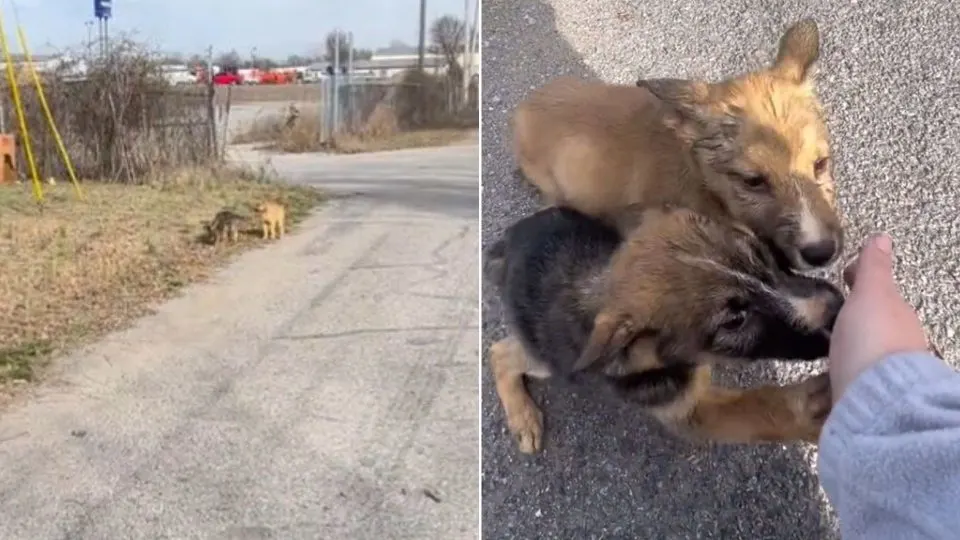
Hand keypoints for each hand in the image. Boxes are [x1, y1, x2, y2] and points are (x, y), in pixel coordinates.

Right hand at [827, 234, 930, 401]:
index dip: (860, 281)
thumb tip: (882, 237)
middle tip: (830, 312)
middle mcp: (899, 342)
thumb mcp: (870, 294)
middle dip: (858, 317)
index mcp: (899, 314)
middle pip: (876, 323)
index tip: (842, 276)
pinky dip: (846, 371)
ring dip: (853, 346)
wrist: (876, 400)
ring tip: (826, 345)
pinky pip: (856, 377)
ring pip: (868, 351)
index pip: (880, 292)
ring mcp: (885, 372)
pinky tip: (831, 375)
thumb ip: (873, 269)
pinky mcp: (869, 397)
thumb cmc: (872, 338)